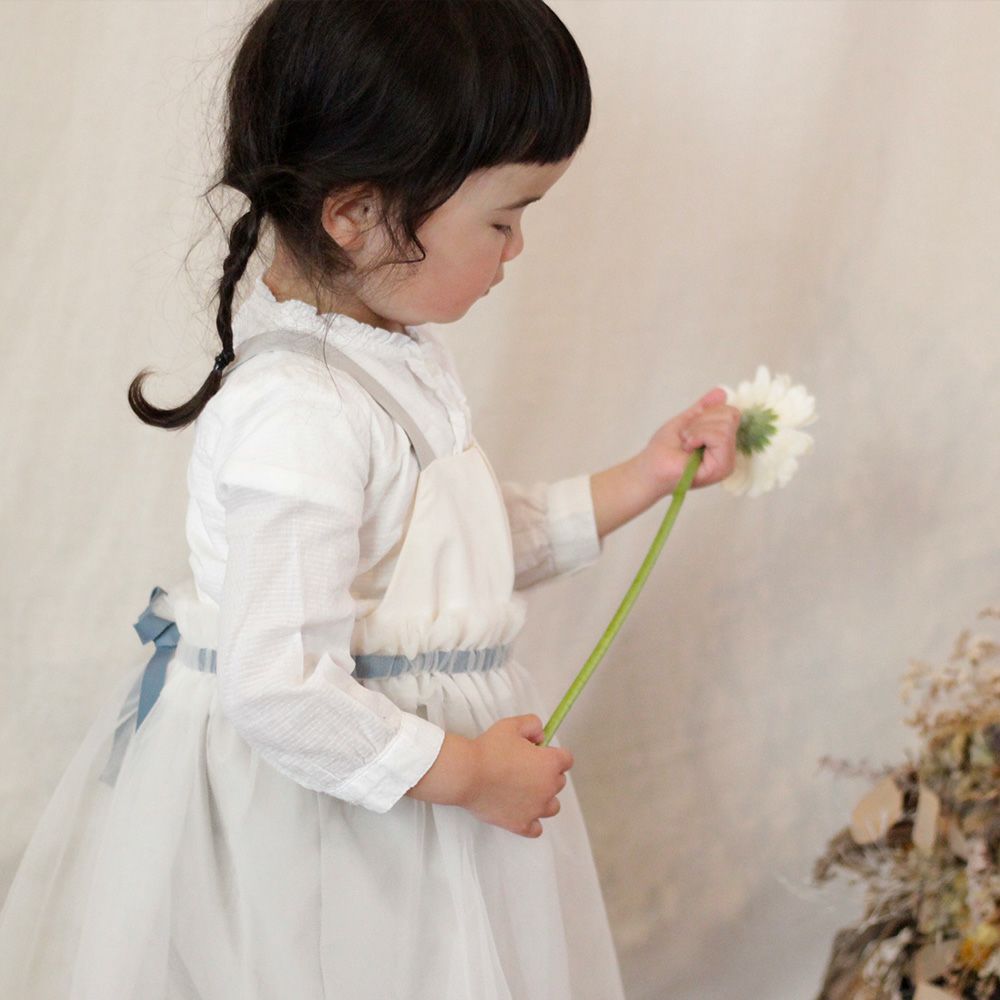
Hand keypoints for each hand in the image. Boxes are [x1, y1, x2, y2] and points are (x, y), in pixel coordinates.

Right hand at [462, 714, 572, 837]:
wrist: (468, 774)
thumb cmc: (489, 749)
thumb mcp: (512, 725)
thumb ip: (533, 724)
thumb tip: (540, 736)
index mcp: (550, 763)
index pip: (566, 759)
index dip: (553, 754)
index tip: (540, 752)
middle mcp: (549, 788)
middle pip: (559, 781)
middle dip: (547, 774)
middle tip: (525, 767)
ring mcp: (536, 809)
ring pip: (552, 806)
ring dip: (544, 798)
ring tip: (525, 791)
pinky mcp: (521, 824)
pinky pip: (536, 829)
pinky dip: (532, 821)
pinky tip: (521, 811)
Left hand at [638, 387, 740, 494]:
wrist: (650, 468)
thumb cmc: (663, 449)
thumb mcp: (686, 421)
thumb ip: (704, 408)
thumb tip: (721, 392)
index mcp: (722, 443)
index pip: (731, 412)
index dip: (708, 413)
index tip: (690, 427)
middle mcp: (729, 453)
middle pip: (730, 415)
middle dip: (702, 420)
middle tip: (687, 436)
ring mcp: (727, 462)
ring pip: (725, 425)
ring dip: (698, 430)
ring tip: (687, 443)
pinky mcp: (722, 467)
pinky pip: (720, 436)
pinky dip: (699, 436)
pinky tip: (689, 448)